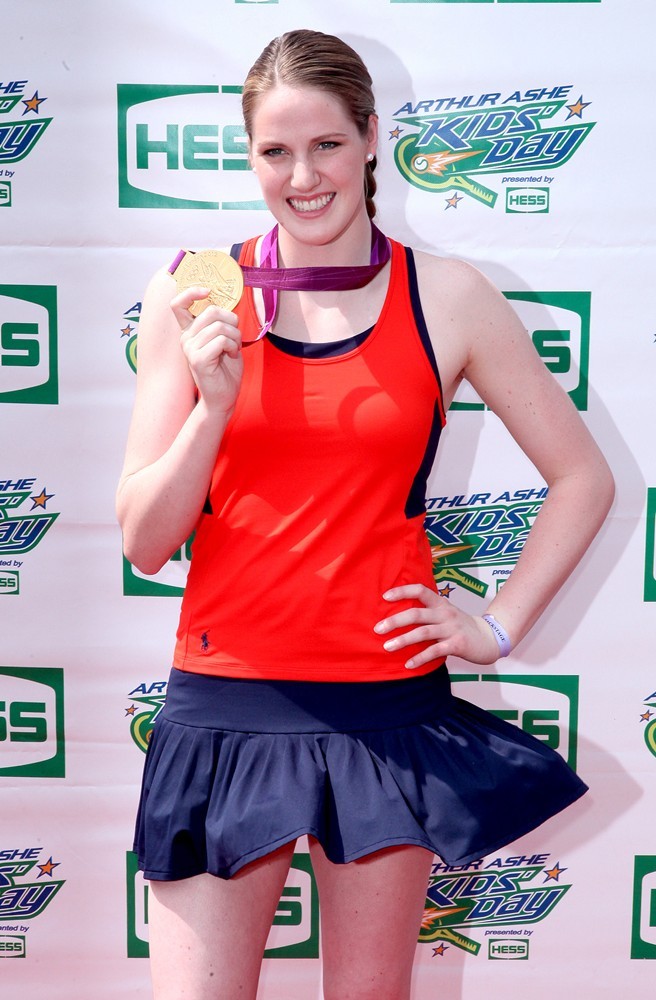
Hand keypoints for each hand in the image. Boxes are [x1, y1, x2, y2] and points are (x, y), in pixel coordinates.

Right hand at [171, 285, 243, 414]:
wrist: (224, 397)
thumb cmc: (225, 369)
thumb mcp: (223, 340)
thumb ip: (220, 323)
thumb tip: (226, 306)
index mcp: (189, 331)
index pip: (178, 304)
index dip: (191, 292)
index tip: (208, 291)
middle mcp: (186, 338)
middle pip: (211, 311)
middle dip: (232, 321)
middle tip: (235, 337)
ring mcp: (190, 348)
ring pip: (220, 326)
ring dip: (235, 336)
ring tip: (233, 349)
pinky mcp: (198, 359)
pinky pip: (221, 340)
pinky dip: (232, 346)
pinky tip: (231, 355)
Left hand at [373, 584, 500, 668]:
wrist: (490, 638)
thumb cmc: (461, 627)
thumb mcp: (446, 614)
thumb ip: (427, 613)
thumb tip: (398, 616)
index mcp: (441, 603)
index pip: (420, 590)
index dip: (402, 591)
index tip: (385, 596)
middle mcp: (445, 613)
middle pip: (416, 613)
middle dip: (395, 621)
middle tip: (378, 628)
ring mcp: (452, 628)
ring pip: (423, 632)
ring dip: (403, 640)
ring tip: (387, 647)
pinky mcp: (457, 644)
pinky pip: (435, 651)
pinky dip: (420, 658)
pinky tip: (408, 664)